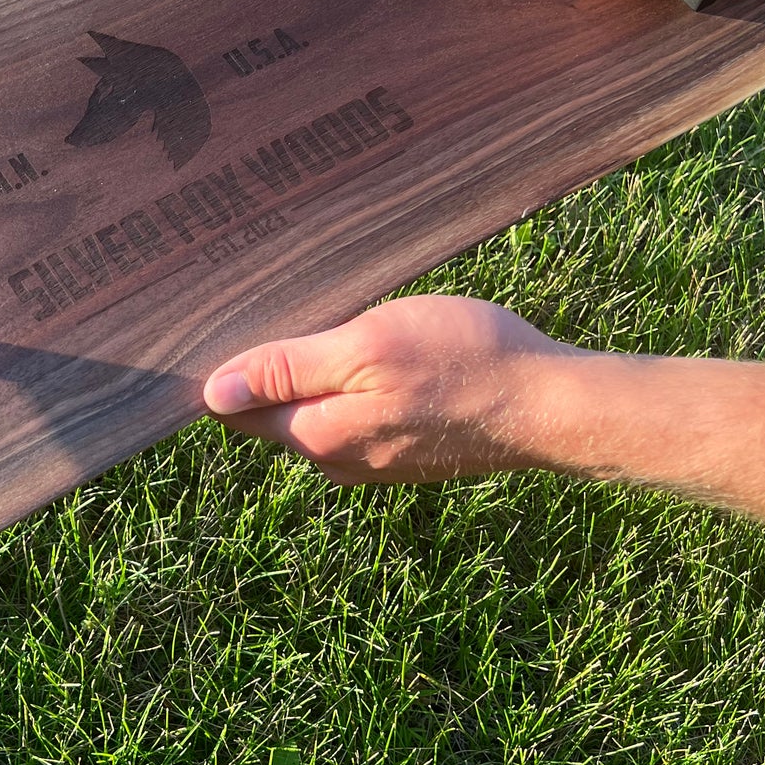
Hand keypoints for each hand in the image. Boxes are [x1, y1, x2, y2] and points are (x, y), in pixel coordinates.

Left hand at [202, 294, 577, 483]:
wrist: (550, 405)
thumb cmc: (461, 363)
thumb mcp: (365, 347)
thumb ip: (288, 371)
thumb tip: (214, 394)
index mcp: (314, 434)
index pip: (234, 410)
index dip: (223, 367)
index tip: (221, 322)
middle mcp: (336, 459)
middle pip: (274, 411)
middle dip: (266, 368)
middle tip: (274, 305)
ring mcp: (374, 458)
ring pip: (319, 411)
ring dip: (313, 374)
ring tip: (324, 319)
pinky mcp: (407, 448)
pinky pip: (358, 415)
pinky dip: (354, 385)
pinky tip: (373, 351)